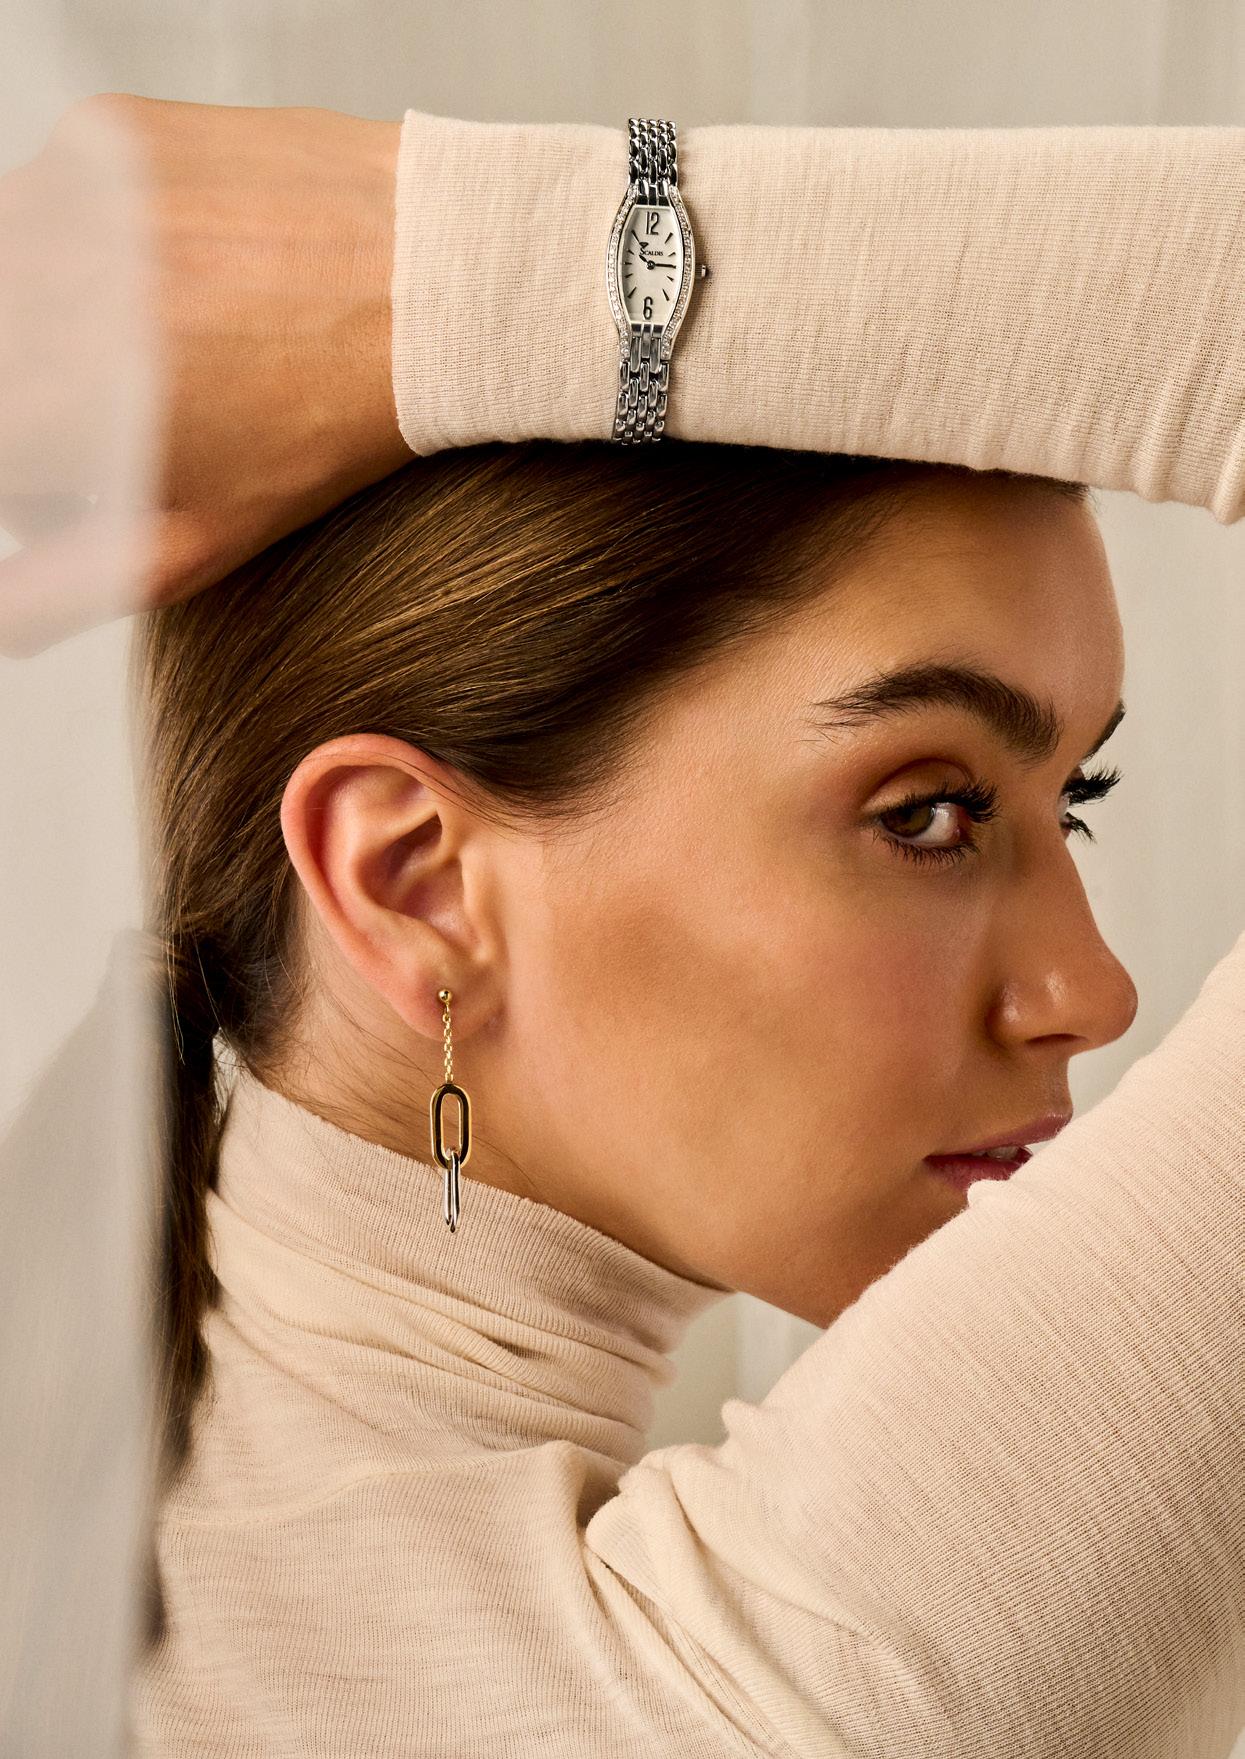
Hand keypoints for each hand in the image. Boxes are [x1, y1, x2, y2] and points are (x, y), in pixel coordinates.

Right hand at [0, 94, 409, 656]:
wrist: (430, 286)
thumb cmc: (325, 429)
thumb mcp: (199, 537)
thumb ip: (72, 583)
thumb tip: (4, 617)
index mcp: (42, 399)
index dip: (28, 480)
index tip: (68, 487)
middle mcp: (34, 284)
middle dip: (38, 399)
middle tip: (118, 416)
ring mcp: (65, 195)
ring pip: (13, 271)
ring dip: (55, 315)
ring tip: (163, 345)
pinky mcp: (105, 135)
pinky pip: (62, 199)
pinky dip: (99, 243)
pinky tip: (188, 276)